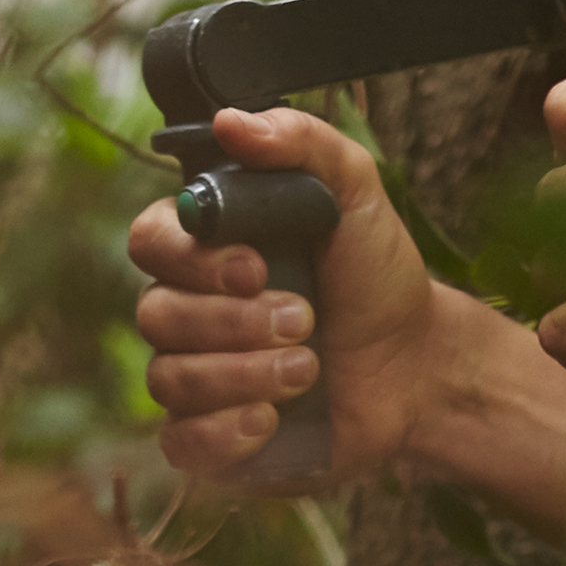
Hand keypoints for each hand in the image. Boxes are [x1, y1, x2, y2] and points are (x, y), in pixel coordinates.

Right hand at [128, 104, 452, 487]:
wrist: (417, 362)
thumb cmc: (376, 273)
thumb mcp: (355, 191)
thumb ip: (301, 142)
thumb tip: (230, 122)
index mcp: (206, 246)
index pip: (149, 240)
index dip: (194, 258)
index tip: (259, 265)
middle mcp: (188, 308)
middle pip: (154, 314)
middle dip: (233, 322)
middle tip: (305, 319)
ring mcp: (196, 376)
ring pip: (169, 378)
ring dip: (243, 373)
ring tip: (308, 366)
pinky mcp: (212, 438)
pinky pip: (179, 442)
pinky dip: (222, 432)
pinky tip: (270, 418)